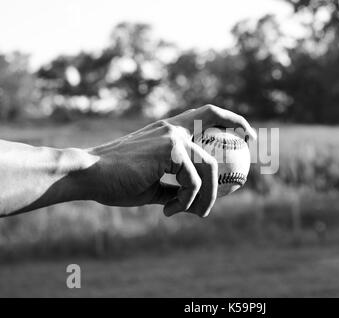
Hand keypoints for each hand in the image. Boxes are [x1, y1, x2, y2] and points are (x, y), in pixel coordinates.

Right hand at [89, 105, 255, 216]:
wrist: (88, 175)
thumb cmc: (115, 181)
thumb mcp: (152, 184)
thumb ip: (174, 185)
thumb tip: (193, 199)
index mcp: (169, 131)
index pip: (205, 114)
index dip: (229, 119)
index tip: (246, 134)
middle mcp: (173, 128)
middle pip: (214, 136)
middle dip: (235, 145)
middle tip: (246, 171)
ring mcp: (173, 136)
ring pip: (209, 168)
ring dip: (205, 197)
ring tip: (194, 214)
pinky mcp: (170, 150)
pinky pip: (192, 182)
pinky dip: (185, 202)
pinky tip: (168, 211)